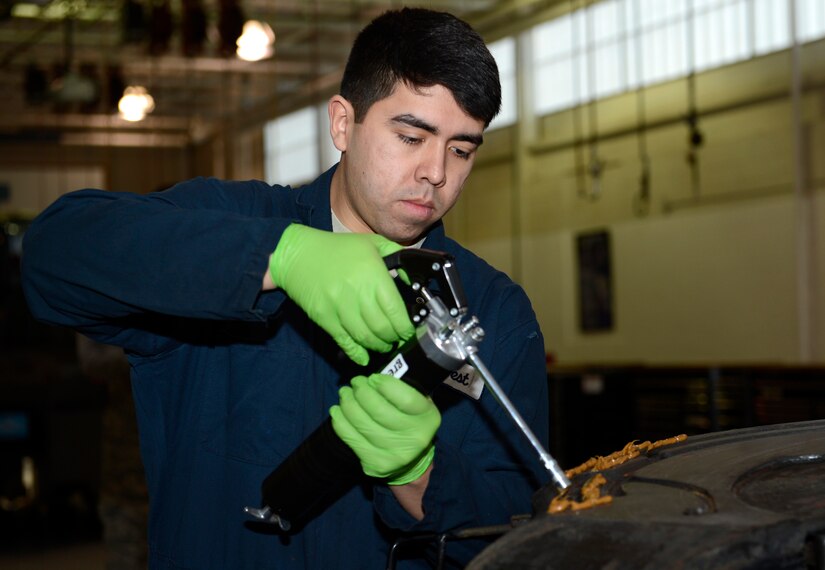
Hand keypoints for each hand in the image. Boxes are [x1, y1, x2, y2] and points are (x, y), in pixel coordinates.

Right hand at [269, 224, 413, 364]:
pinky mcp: (325, 318)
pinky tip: (364, 357)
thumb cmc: (338, 248)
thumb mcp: (373, 243)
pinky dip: (356, 353)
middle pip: (382, 328)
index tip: (409, 331)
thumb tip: (412, 279)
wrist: (299, 254)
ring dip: (378, 346)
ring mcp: (339, 307)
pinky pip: (344, 341)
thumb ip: (398, 256)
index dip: (405, 326)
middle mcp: (357, 293)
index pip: (395, 310)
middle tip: (398, 339)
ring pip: (365, 337)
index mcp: (373, 274)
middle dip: (394, 338)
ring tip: (384, 345)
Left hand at [330, 373, 440, 484]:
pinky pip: (351, 439)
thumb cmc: (411, 419)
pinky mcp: (376, 464)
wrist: (412, 459)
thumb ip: (400, 388)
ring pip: (362, 424)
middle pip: (379, 411)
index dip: (385, 385)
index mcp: (427, 417)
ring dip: (348, 404)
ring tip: (345, 393)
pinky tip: (337, 411)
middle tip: (355, 382)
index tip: (373, 378)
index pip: (405, 399)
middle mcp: (414, 439)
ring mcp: (394, 454)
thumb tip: (371, 379)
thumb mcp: (417, 401)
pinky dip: (340, 422)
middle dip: (361, 392)